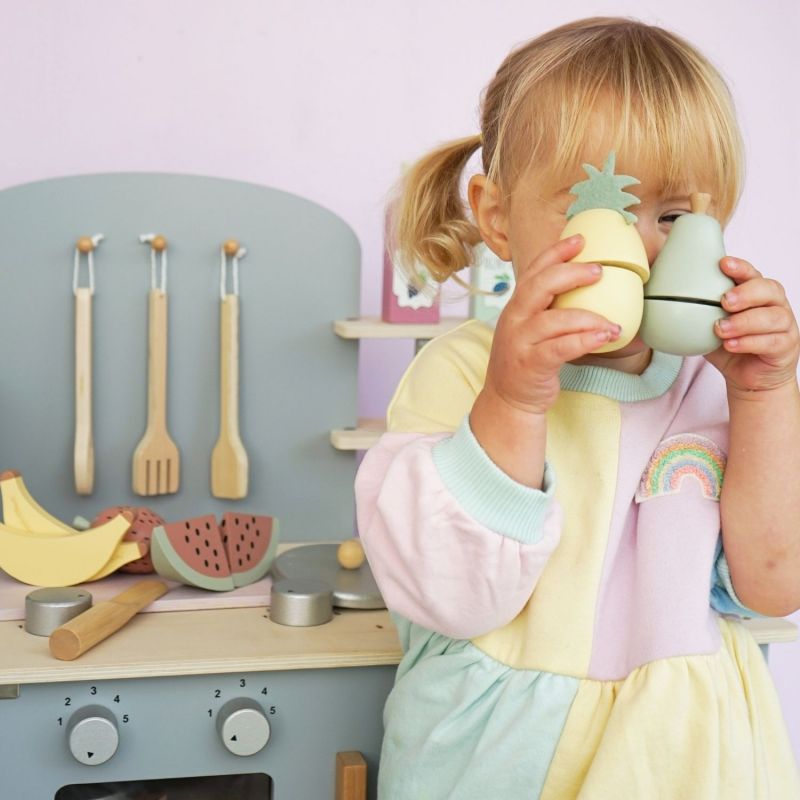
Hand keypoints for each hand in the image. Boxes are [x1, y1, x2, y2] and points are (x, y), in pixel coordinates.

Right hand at [483, 235, 621, 415]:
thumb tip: (594, 292)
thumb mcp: (532, 328)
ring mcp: (520, 342)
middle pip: (539, 286)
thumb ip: (552, 309)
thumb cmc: (527, 362)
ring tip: (613, 323)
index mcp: (517, 306)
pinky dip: (584, 340)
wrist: (507, 400)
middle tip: (599, 271)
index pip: (534, 270)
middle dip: (571, 273)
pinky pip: (560, 348)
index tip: (580, 238)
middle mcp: (515, 319)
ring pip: (554, 319)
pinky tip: (605, 337)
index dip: (555, 252)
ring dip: (589, 317)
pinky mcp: (531, 364)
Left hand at [706, 257, 799, 392]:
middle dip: (745, 293)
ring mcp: (784, 325)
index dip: (740, 267)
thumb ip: (697, 312)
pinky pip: (772, 341)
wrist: (748, 377)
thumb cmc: (729, 344)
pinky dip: (749, 342)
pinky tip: (730, 345)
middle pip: (769, 289)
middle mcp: (774, 304)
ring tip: (720, 329)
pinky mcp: (786, 346)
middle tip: (723, 301)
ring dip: (744, 321)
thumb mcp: (708, 326)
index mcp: (756, 293)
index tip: (723, 264)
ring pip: (773, 316)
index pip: (752, 274)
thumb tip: (659, 300)